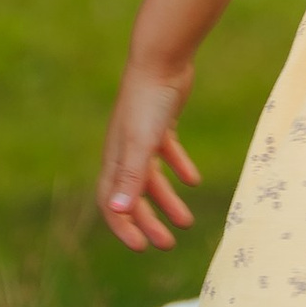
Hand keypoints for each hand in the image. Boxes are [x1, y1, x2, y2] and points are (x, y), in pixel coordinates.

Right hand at [98, 50, 201, 251]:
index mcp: (115, 158)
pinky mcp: (161, 123)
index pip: (111, 201)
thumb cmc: (148, 101)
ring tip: (187, 222)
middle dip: (149, 221)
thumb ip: (131, 176)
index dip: (124, 226)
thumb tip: (119, 211)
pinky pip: (168, 153)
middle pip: (134, 195)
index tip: (141, 247)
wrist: (162, 59)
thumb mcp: (141, 143)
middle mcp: (124, 150)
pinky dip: (179, 168)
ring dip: (167, 201)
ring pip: (152, 178)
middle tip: (167, 244)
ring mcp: (142, 136)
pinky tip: (194, 181)